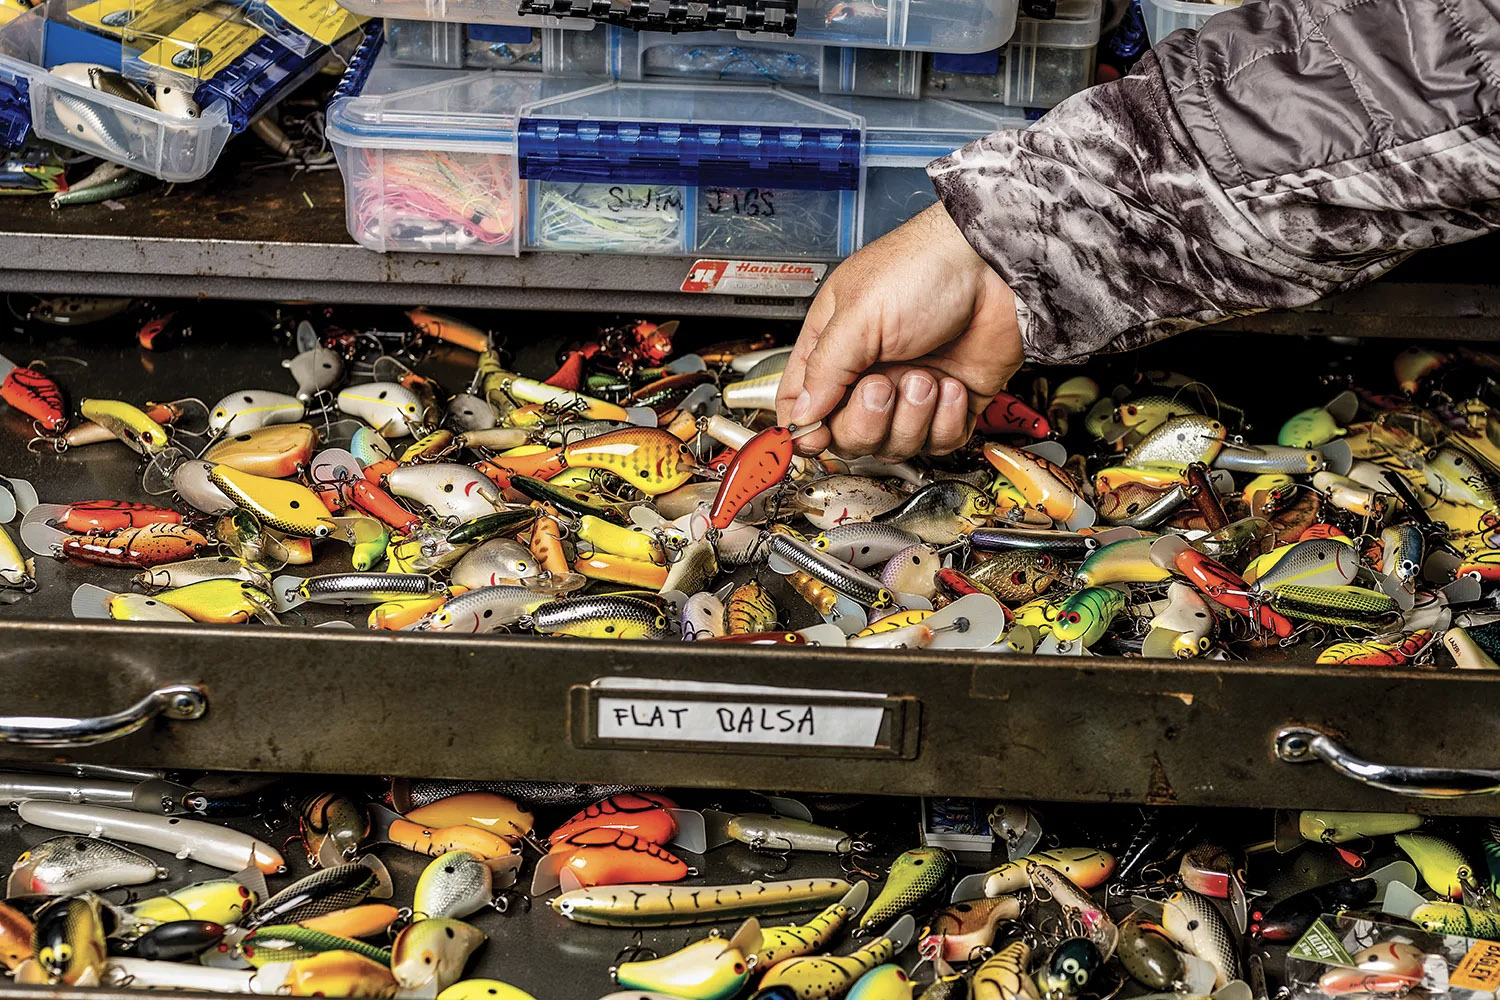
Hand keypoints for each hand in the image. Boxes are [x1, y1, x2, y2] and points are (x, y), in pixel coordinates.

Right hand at [775, 202, 1022, 459]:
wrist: (995, 268)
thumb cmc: (924, 269)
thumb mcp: (858, 315)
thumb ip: (824, 370)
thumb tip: (802, 414)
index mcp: (836, 347)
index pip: (803, 401)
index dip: (805, 428)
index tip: (816, 438)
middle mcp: (871, 373)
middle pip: (849, 435)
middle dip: (867, 420)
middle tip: (883, 385)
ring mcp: (912, 392)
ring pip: (895, 445)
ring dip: (912, 417)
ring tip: (927, 377)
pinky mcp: (952, 405)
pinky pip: (939, 442)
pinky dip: (946, 421)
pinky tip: (953, 386)